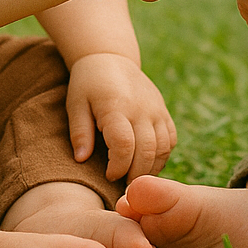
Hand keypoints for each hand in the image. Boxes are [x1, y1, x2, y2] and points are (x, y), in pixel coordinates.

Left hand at [66, 52, 176, 181]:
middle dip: (135, 175)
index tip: (109, 175)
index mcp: (116, 107)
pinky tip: (147, 164)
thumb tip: (81, 159)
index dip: (118, 166)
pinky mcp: (163, 111)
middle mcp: (141, 108)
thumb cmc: (88, 84)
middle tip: (123, 188)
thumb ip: (79, 132)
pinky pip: (171, 139)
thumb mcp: (75, 104)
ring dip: (151, 169)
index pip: (124, 144)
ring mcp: (156, 109)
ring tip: (135, 179)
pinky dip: (163, 156)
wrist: (110, 58)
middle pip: (147, 150)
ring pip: (163, 147)